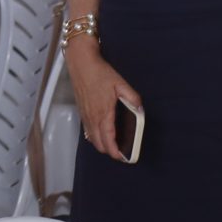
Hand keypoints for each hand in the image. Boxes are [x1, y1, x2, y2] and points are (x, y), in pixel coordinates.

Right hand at [65, 42, 141, 162]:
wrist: (81, 64)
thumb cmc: (100, 73)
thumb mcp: (120, 83)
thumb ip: (132, 98)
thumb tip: (140, 109)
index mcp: (103, 113)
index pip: (108, 140)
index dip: (115, 152)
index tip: (123, 157)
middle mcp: (92, 118)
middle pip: (99, 144)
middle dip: (109, 151)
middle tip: (121, 151)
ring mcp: (85, 116)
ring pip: (92, 139)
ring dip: (102, 145)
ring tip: (113, 144)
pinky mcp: (81, 112)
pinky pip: (87, 131)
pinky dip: (95, 137)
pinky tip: (102, 133)